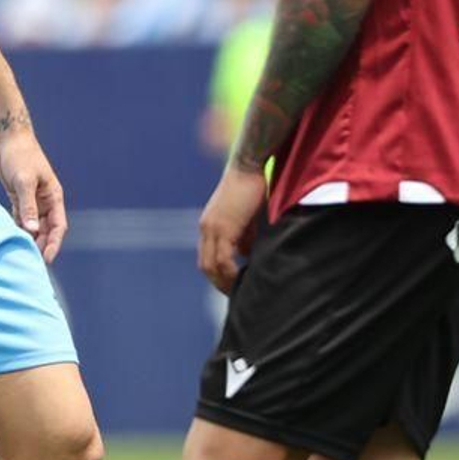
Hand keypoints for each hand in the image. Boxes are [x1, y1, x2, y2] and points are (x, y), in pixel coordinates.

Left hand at [0, 123, 67, 261]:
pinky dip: (17, 228)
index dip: (53, 244)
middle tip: (29, 261)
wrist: (8, 136)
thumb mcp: (24, 181)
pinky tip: (10, 238)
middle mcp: (45, 201)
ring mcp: (32, 199)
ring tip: (19, 254)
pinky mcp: (18, 196)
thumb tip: (32, 230)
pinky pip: (20, 218)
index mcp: (53, 197)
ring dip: (28, 238)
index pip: (58, 227)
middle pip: (45, 230)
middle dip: (40, 245)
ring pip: (32, 225)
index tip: (46, 259)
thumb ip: (28, 206)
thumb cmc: (20, 155)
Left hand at [198, 162, 266, 294]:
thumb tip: (247, 255)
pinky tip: (243, 277)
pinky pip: (223, 258)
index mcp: (210, 226)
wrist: (249, 165)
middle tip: (235, 294)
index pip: (207, 258)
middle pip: (205, 265)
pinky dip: (231, 271)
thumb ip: (245, 236)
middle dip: (219, 282)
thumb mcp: (248, 218)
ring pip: (211, 265)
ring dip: (224, 281)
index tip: (231, 285)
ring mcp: (212, 227)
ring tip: (239, 291)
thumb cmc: (252, 187)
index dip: (217, 274)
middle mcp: (206, 228)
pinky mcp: (223, 226)